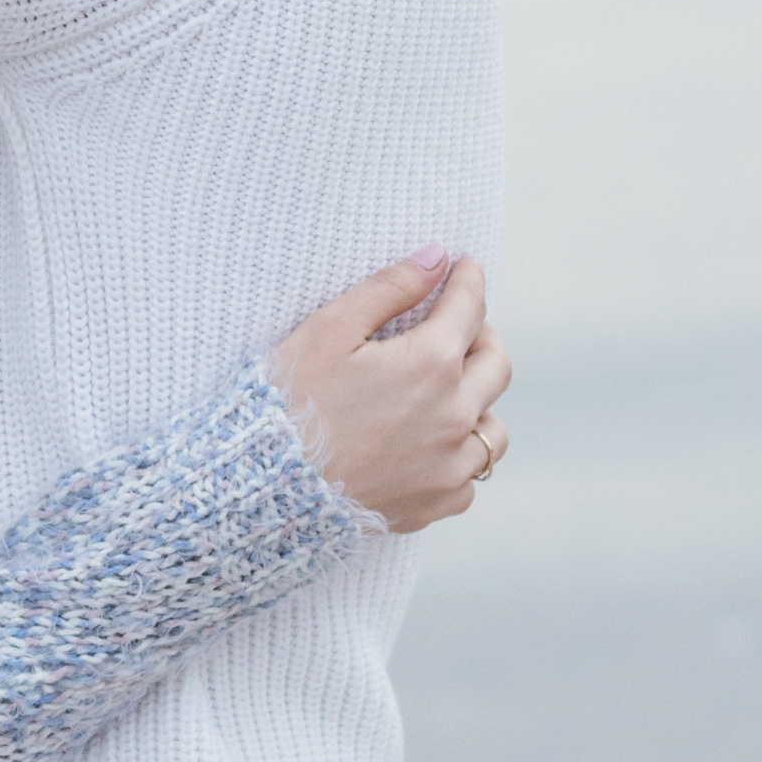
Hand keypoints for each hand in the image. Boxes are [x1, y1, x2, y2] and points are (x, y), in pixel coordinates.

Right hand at [266, 249, 510, 531]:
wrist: (266, 489)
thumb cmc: (288, 404)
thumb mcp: (329, 331)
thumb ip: (389, 289)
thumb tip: (436, 258)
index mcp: (431, 364)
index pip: (470, 308)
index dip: (467, 280)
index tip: (464, 268)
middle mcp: (454, 415)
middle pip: (496, 364)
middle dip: (481, 336)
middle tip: (457, 328)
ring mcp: (450, 465)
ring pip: (493, 426)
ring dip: (478, 402)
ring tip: (448, 394)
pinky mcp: (436, 503)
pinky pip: (468, 475)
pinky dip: (457, 456)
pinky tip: (429, 447)